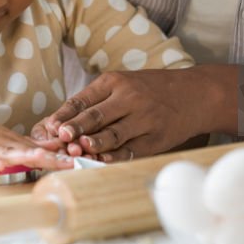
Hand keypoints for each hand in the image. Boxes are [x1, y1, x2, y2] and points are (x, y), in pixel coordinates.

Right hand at [0, 124, 73, 172]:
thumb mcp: (6, 142)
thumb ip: (30, 146)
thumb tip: (57, 147)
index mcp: (13, 140)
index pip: (40, 148)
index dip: (60, 153)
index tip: (82, 159)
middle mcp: (2, 142)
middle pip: (29, 149)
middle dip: (51, 155)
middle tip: (72, 160)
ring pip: (8, 152)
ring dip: (26, 155)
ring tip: (44, 159)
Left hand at [31, 66, 235, 160]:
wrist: (195, 94)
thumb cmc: (151, 89)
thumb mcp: (124, 83)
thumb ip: (96, 100)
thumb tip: (59, 123)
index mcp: (115, 81)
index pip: (82, 99)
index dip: (63, 115)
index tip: (48, 128)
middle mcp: (128, 98)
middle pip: (94, 116)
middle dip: (74, 129)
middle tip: (59, 138)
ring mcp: (143, 119)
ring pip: (112, 134)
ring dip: (92, 145)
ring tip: (76, 151)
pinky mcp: (155, 138)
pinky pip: (130, 150)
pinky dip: (114, 157)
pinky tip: (101, 162)